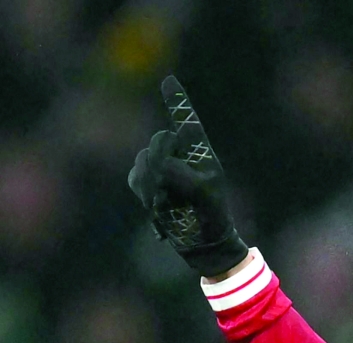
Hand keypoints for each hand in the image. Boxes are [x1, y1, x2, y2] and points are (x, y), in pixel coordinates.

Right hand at [128, 76, 247, 277]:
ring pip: (143, 161)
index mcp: (199, 151)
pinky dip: (145, 197)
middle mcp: (179, 154)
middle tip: (171, 193)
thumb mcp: (202, 194)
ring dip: (153, 187)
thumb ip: (179, 174)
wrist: (203, 244)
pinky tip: (160, 213)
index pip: (187, 121)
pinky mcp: (146, 183)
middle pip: (158, 142)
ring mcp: (161, 167)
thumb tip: (156, 167)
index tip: (169, 81)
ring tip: (169, 207)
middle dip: (161, 166)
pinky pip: (134, 179)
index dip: (177, 100)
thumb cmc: (211, 217)